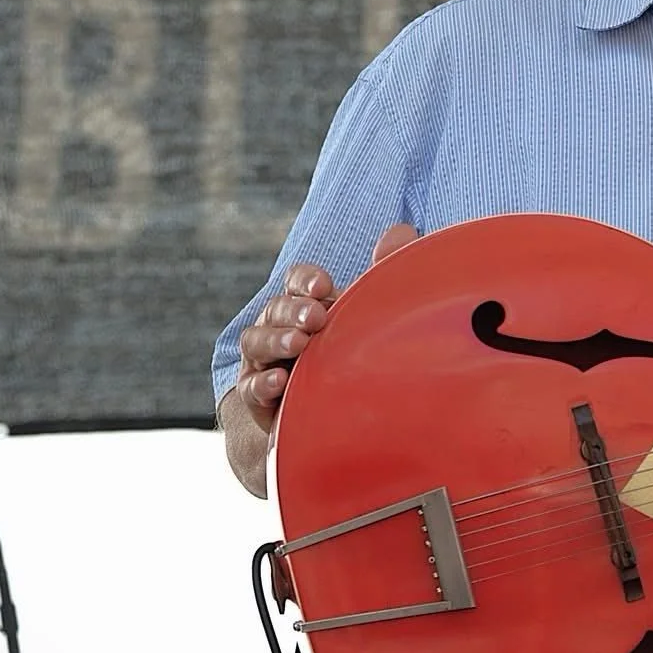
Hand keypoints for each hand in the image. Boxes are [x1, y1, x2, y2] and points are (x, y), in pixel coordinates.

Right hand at [228, 222, 418, 437]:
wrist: (336, 422)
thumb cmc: (353, 359)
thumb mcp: (370, 317)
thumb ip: (384, 273)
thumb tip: (402, 230)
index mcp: (306, 305)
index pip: (296, 281)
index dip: (305, 280)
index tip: (324, 286)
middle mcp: (280, 329)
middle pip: (274, 308)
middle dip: (293, 310)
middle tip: (317, 318)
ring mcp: (265, 362)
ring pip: (255, 341)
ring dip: (276, 340)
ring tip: (300, 345)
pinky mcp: (258, 398)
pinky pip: (251, 387)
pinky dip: (263, 383)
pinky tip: (281, 382)